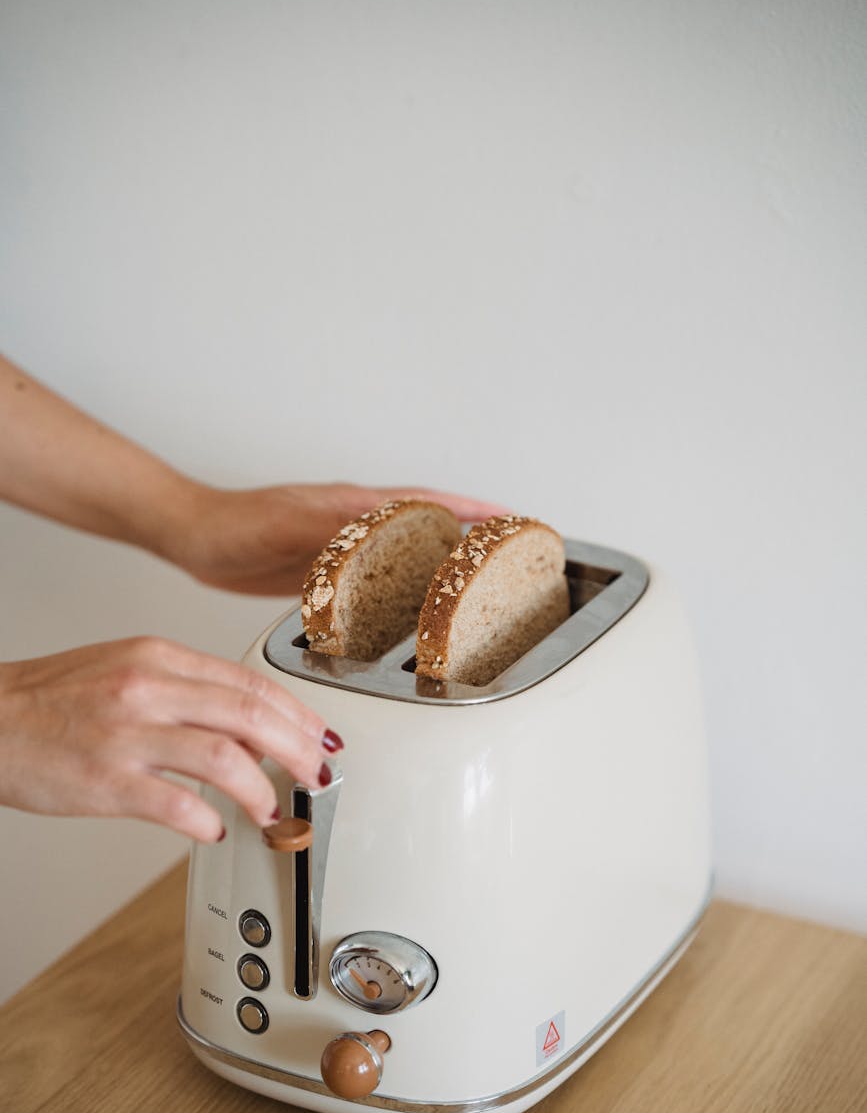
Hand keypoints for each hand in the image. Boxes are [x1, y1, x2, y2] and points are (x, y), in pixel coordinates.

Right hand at [0, 637, 342, 842]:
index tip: (321, 737)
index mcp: (158, 657)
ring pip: (224, 759)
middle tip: (318, 775)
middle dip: (297, 749)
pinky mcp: (105, 782)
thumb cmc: (54, 700)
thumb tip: (248, 724)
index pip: (249, 682)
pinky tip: (214, 829)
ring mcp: (127, 736)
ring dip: (261, 791)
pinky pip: (177, 805)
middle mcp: (147, 689)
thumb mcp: (126, 669)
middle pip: (250, 715)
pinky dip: (207, 821)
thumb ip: (187, 689)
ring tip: (271, 810)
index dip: (297, 713)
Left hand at [165, 482, 509, 595]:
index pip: (431, 504)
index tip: (514, 520)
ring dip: (441, 564)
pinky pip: (380, 578)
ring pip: (408, 553)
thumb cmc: (235, 528)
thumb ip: (341, 531)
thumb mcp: (293, 528)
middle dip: (473, 538)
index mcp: (357, 508)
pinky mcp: (326, 570)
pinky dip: (404, 588)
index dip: (475, 513)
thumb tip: (392, 527)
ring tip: (477, 586)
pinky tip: (412, 608)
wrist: (194, 538)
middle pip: (430, 526)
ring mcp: (344, 547)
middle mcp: (357, 523)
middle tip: (512, 556)